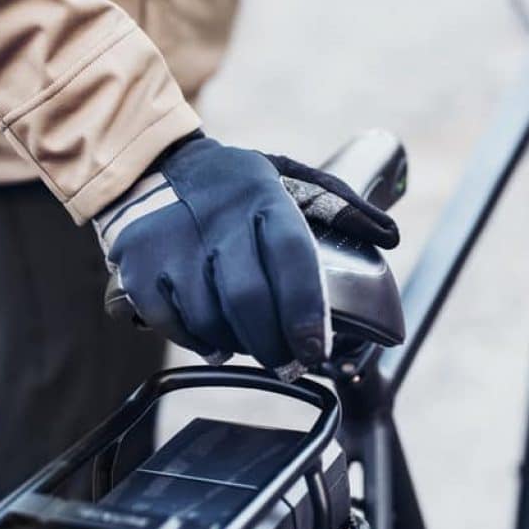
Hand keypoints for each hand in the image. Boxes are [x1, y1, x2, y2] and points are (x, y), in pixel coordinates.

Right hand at [95, 132, 398, 380]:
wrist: (152, 167)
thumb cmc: (235, 184)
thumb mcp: (289, 177)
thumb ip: (340, 205)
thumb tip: (389, 237)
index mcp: (261, 195)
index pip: (290, 256)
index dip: (305, 309)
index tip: (315, 349)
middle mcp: (215, 219)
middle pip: (248, 299)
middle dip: (274, 344)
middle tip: (290, 362)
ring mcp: (171, 244)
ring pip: (210, 318)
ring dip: (237, 344)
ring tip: (252, 342)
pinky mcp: (138, 267)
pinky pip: (172, 324)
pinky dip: (199, 341)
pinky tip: (215, 338)